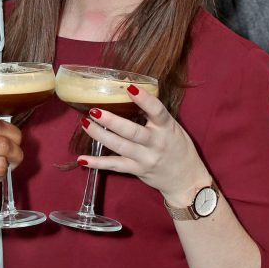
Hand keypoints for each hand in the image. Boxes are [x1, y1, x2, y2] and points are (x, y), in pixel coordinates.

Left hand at [80, 86, 207, 205]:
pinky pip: (114, 166)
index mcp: (167, 128)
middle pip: (132, 132)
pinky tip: (82, 159)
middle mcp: (156, 143)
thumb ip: (155, 115)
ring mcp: (145, 159)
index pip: (157, 111)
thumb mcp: (172, 128)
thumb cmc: (178, 147)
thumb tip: (130, 93)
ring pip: (120, 147)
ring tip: (85, 123)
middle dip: (112, 121)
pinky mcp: (136, 170)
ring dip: (100, 135)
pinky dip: (97, 163)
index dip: (144, 99)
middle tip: (94, 110)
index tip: (129, 88)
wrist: (186, 180)